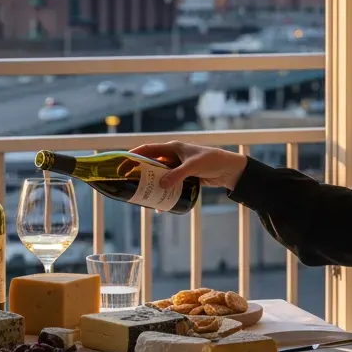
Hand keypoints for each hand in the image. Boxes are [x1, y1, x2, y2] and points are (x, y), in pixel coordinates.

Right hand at [129, 142, 248, 191]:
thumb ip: (177, 175)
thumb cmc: (212, 161)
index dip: (135, 154)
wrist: (229, 169)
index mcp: (173, 147)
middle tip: (129, 183)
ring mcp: (178, 166)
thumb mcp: (193, 167)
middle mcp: (173, 156)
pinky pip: (170, 183)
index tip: (122, 162)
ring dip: (152, 184)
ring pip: (160, 175)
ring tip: (142, 195)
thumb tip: (161, 185)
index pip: (149, 149)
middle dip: (140, 173)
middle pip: (152, 164)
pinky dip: (164, 191)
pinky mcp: (184, 176)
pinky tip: (160, 203)